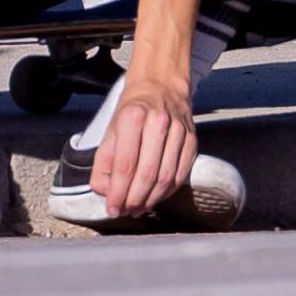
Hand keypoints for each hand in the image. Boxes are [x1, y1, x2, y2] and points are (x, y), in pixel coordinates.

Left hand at [90, 65, 205, 221]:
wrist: (161, 84)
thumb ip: (103, 161)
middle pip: (147, 174)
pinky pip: (181, 173)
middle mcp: (157, 122)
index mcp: (132, 117)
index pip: (125, 164)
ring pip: (166, 177)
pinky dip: (168, 191)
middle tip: (126, 211)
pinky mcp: (192, 139)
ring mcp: (178, 131)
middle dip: (134, 199)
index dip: (118, 192)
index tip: (113, 208)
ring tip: (139, 208)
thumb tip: (104, 191)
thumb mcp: (111, 129)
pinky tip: (156, 196)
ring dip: (151, 199)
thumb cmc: (133, 110)